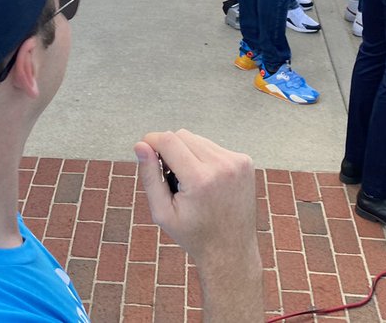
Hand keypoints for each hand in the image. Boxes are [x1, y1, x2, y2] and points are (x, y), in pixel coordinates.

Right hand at [135, 130, 259, 273]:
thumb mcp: (163, 212)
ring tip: (189, 182)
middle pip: (182, 136)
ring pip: (198, 139)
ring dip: (188, 153)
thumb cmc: (193, 234)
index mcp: (200, 180)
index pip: (168, 140)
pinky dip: (204, 158)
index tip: (145, 151)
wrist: (231, 249)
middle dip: (169, 150)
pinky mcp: (245, 161)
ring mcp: (237, 162)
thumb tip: (140, 145)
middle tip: (169, 177)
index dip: (151, 141)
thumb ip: (150, 176)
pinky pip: (214, 147)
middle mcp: (222, 166)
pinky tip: (206, 182)